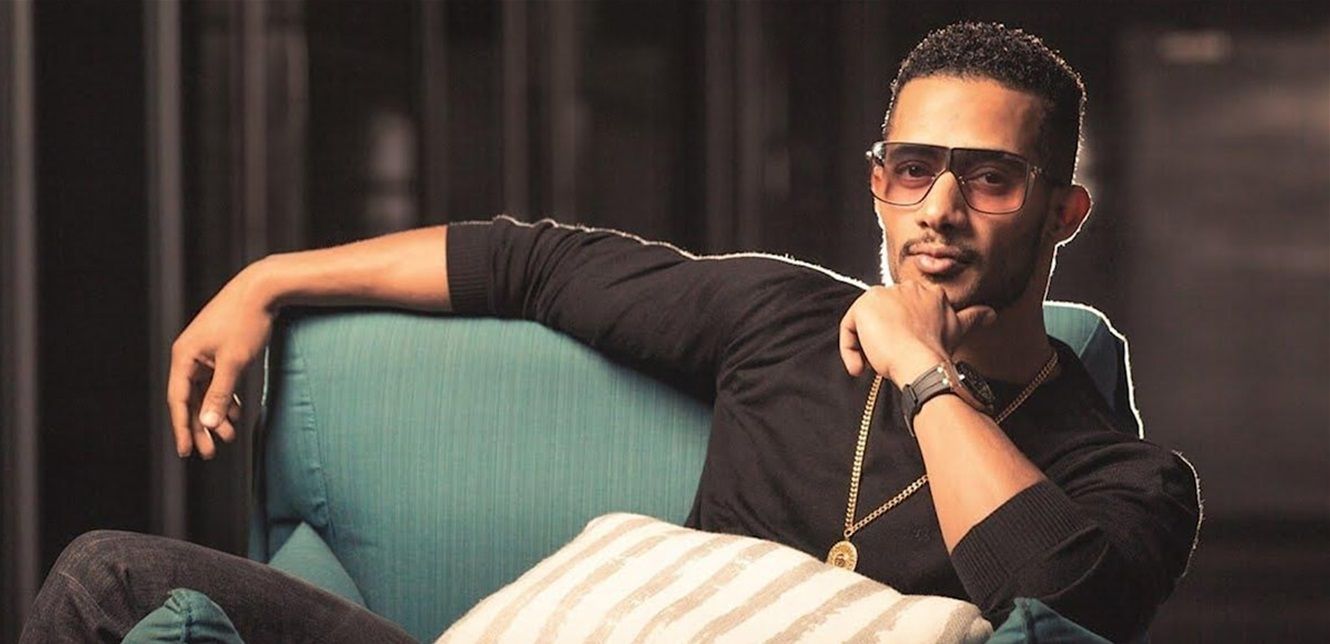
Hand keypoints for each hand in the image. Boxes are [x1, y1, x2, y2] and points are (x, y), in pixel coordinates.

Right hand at [168, 261, 276, 458]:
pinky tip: (235, 413)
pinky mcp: (220, 349)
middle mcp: (189, 355)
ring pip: (206, 391)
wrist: (263, 288)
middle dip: (201, 426)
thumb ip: (219, 394)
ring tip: (228, 435)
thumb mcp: (234, 362)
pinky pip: (217, 381)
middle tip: (210, 453)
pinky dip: (225, 397)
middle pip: (191, 398)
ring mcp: (204, 352)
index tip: (186, 452)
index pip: (178, 400)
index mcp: (184, 356)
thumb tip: (207, 424)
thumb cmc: (246, 322)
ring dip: (216, 413)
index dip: (182, 428)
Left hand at [838, 282, 995, 384]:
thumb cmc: (938, 351)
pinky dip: (850, 351)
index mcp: (924, 291)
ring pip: (864, 324)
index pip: (902, 312)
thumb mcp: (959, 329)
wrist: (922, 362)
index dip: (901, 334)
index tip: (905, 352)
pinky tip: (861, 367)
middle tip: (890, 361)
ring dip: (867, 347)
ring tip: (877, 365)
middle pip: (882, 317)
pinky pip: (848, 329)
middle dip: (884, 340)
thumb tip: (992, 314)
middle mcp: (903, 286)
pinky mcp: (862, 306)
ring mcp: (882, 295)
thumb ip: (974, 318)